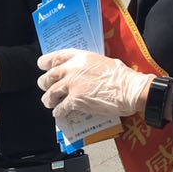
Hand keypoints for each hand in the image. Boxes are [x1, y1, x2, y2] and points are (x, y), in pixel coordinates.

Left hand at [38, 50, 152, 121]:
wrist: (129, 90)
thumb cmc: (122, 76)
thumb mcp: (103, 62)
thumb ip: (89, 66)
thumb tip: (85, 72)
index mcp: (80, 57)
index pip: (55, 57)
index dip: (46, 62)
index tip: (42, 66)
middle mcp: (72, 69)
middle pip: (48, 76)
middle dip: (45, 84)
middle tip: (46, 88)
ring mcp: (72, 85)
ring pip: (50, 93)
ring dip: (48, 100)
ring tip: (50, 103)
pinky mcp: (75, 101)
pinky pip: (60, 108)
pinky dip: (58, 112)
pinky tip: (59, 114)